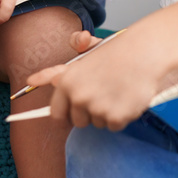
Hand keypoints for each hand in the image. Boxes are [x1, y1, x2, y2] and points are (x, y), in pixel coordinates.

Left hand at [27, 29, 163, 130]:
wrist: (144, 52)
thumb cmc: (116, 52)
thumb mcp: (85, 56)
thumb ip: (60, 70)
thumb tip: (32, 80)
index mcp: (67, 82)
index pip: (56, 113)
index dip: (65, 115)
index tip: (70, 117)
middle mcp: (78, 97)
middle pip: (79, 122)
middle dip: (90, 113)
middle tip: (104, 95)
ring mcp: (97, 108)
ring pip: (98, 123)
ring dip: (107, 113)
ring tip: (118, 92)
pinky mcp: (116, 117)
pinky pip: (115, 126)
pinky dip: (122, 116)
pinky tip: (128, 98)